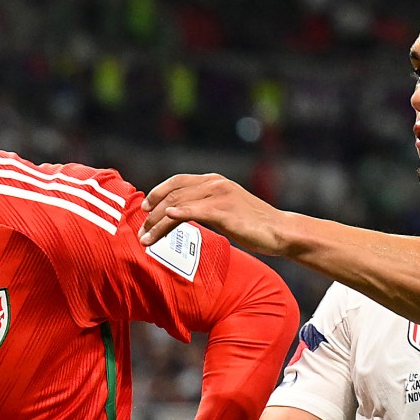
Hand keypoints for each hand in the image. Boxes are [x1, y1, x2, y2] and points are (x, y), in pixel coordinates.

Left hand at [142, 174, 297, 256]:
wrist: (279, 230)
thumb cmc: (252, 224)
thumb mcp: (225, 209)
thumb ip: (204, 207)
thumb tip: (180, 216)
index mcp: (214, 181)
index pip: (177, 181)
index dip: (157, 193)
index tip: (144, 209)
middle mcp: (215, 183)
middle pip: (173, 194)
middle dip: (152, 213)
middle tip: (140, 231)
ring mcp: (220, 195)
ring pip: (178, 204)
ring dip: (157, 222)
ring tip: (146, 239)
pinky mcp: (225, 211)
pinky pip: (195, 210)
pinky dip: (177, 214)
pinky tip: (166, 220)